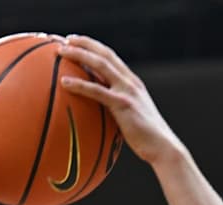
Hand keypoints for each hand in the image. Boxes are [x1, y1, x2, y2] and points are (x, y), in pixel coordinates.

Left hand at [58, 35, 182, 166]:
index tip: (78, 42)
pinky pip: (97, 91)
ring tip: (61, 52)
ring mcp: (127, 91)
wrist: (162, 146)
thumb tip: (100, 118)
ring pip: (100, 65)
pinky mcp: (122, 104)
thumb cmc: (145, 139)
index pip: (111, 57)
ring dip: (79, 55)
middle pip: (104, 54)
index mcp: (132, 82)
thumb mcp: (132, 119)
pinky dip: (79, 85)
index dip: (94, 47)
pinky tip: (63, 83)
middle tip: (65, 40)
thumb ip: (118, 111)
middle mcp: (130, 81)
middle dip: (84, 43)